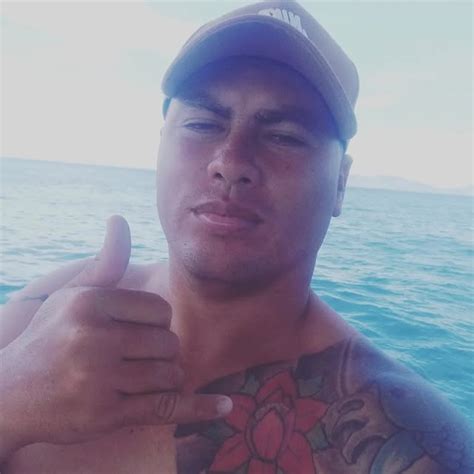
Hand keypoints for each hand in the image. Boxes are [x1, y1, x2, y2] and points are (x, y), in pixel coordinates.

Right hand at [0, 216, 231, 452]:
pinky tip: (225, 406)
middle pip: (169, 342)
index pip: (161, 310)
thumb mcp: (72, 294)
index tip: (138, 331)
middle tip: (137, 358)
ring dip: (165, 378)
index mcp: (90, 303)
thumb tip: (120, 219)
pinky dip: (198, 408)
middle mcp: (93, 338)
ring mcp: (98, 379)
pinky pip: (166, 408)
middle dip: (162, 352)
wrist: (9, 394)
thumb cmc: (50, 337)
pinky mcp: (104, 415)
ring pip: (169, 374)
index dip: (157, 323)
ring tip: (139, 377)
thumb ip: (106, 262)